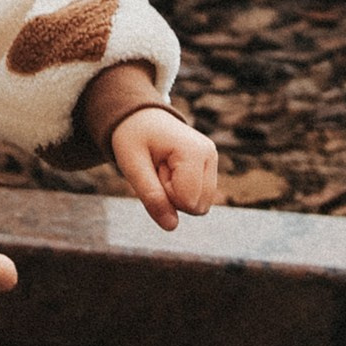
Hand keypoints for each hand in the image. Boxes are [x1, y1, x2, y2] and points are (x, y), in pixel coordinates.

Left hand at [106, 103, 218, 231]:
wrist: (140, 118)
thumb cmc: (134, 138)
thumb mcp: (132, 167)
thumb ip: (152, 197)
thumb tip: (171, 227)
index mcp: (194, 151)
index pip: (187, 202)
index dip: (164, 193)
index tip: (153, 167)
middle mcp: (210, 154)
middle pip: (197, 207)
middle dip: (172, 196)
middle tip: (157, 169)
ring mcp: (213, 159)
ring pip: (200, 206)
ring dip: (177, 195)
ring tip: (163, 168)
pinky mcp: (211, 166)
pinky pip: (199, 198)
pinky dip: (182, 191)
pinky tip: (171, 169)